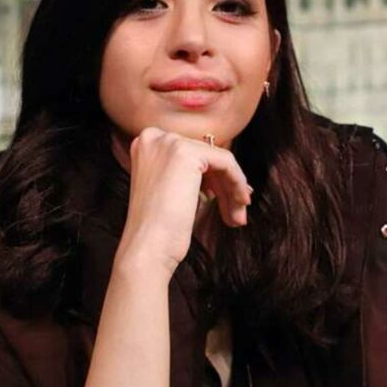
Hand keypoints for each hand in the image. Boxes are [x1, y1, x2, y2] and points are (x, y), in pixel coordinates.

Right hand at [116, 127, 251, 279]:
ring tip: (238, 217)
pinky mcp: (185, 152)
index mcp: (146, 145)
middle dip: (225, 186)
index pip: (192, 156)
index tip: (227, 200)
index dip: (213, 179)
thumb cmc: (160, 230)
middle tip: (237, 213)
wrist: (148, 248)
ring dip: (233, 189)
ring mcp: (168, 143)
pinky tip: (240, 204)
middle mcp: (154, 138)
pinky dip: (237, 182)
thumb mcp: (175, 192)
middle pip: (205, 157)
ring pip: (218, 160)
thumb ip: (194, 175)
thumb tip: (229, 173)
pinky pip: (226, 162)